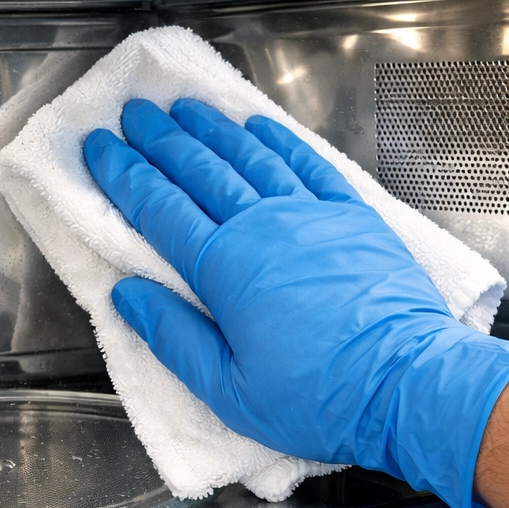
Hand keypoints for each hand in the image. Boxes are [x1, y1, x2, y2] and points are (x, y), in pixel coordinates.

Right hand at [84, 98, 508, 507]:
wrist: (408, 384)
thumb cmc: (320, 398)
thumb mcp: (228, 390)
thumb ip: (172, 337)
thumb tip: (125, 295)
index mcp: (224, 270)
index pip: (159, 208)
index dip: (124, 174)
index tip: (100, 147)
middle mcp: (263, 228)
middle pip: (200, 170)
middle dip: (160, 139)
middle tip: (134, 114)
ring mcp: (310, 215)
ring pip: (249, 157)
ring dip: (212, 130)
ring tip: (185, 109)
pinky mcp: (352, 217)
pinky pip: (306, 164)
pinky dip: (277, 140)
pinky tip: (258, 126)